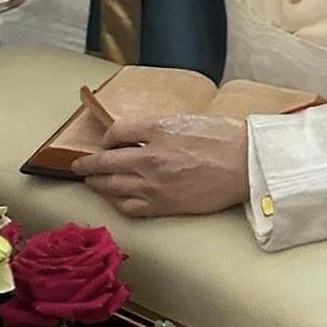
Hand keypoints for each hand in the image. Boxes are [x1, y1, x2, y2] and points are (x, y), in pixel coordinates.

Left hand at [73, 112, 249, 218]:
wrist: (248, 165)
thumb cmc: (226, 138)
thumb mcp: (188, 119)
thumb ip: (158, 127)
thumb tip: (136, 135)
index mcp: (158, 130)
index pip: (116, 131)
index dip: (107, 137)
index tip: (107, 141)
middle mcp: (150, 157)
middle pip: (104, 161)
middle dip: (87, 164)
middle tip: (78, 166)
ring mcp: (155, 184)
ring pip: (110, 186)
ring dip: (96, 183)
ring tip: (91, 182)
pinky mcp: (164, 205)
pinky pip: (127, 207)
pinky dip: (115, 202)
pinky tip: (114, 198)